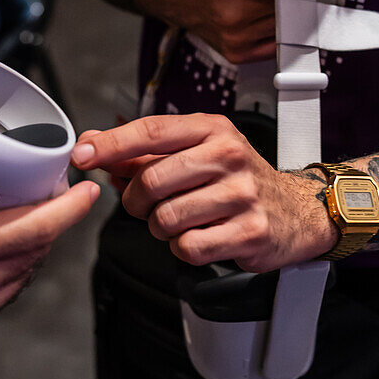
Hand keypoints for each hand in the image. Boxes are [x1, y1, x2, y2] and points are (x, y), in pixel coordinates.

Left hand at [70, 114, 337, 271]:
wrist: (295, 210)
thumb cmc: (237, 179)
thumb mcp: (198, 151)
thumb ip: (145, 152)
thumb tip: (92, 147)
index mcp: (212, 130)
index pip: (152, 131)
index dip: (112, 144)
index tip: (83, 155)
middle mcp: (228, 156)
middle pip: (151, 181)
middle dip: (137, 201)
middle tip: (147, 205)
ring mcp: (241, 194)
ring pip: (166, 219)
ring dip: (161, 228)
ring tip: (181, 221)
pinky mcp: (249, 232)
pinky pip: (189, 247)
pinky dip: (184, 248)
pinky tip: (202, 236)